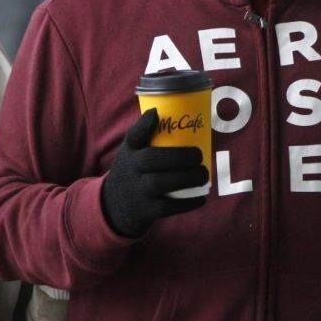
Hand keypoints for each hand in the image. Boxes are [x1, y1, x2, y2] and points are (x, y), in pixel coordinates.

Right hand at [99, 109, 207, 237]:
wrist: (116, 205)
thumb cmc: (133, 170)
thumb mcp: (132, 151)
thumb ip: (144, 133)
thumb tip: (159, 109)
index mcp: (130, 151)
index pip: (133, 136)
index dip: (142, 125)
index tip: (155, 114)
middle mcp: (131, 170)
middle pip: (153, 160)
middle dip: (180, 157)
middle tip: (200, 156)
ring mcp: (138, 191)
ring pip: (162, 183)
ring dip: (187, 178)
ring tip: (204, 174)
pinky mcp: (146, 211)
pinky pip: (168, 207)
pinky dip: (186, 203)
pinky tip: (201, 197)